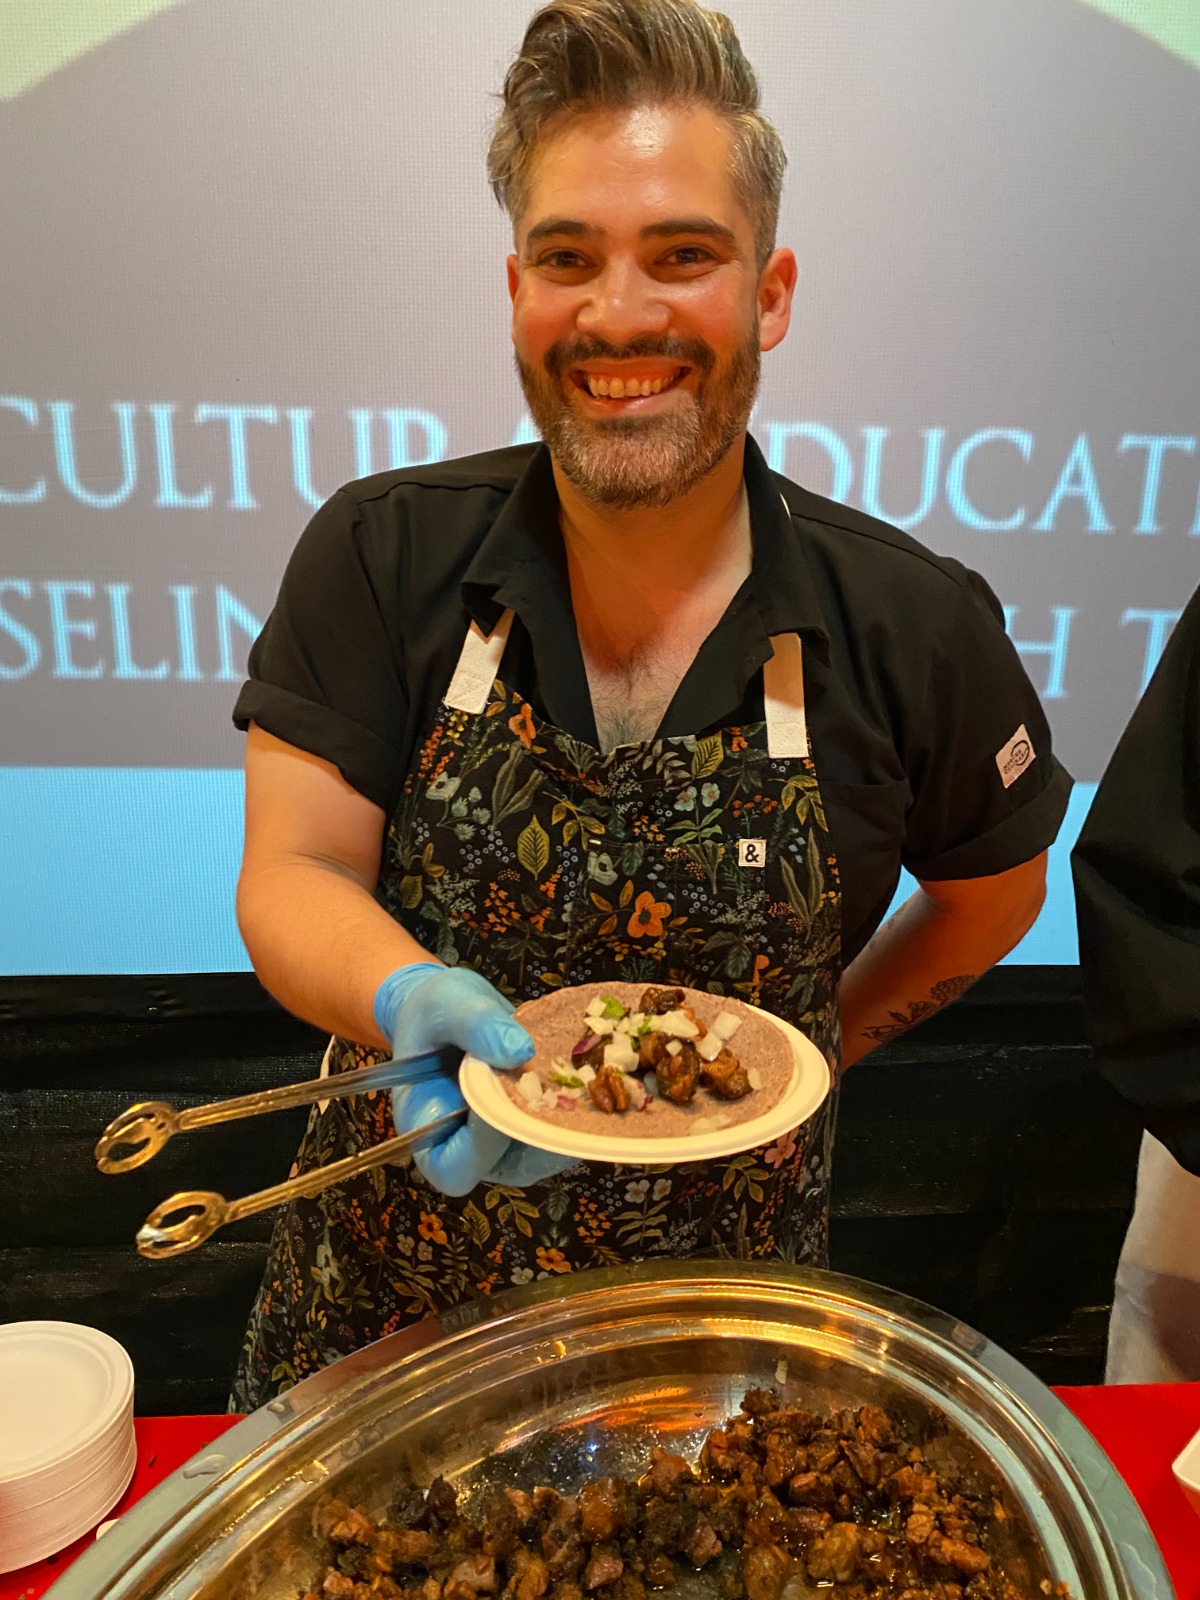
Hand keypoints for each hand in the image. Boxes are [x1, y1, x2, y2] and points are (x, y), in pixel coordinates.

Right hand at [375, 963, 574, 1196]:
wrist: (451, 1007)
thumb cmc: (433, 1010)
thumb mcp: (446, 1005)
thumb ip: (477, 1025)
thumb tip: (521, 1051)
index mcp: (427, 1128)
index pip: (454, 1168)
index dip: (483, 1146)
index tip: (507, 1092)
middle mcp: (466, 1145)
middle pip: (510, 1169)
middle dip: (543, 1135)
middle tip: (568, 1093)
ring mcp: (502, 1138)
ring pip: (543, 1154)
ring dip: (567, 1125)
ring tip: (585, 1084)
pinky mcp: (530, 1122)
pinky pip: (557, 1130)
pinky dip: (576, 1109)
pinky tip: (588, 1077)